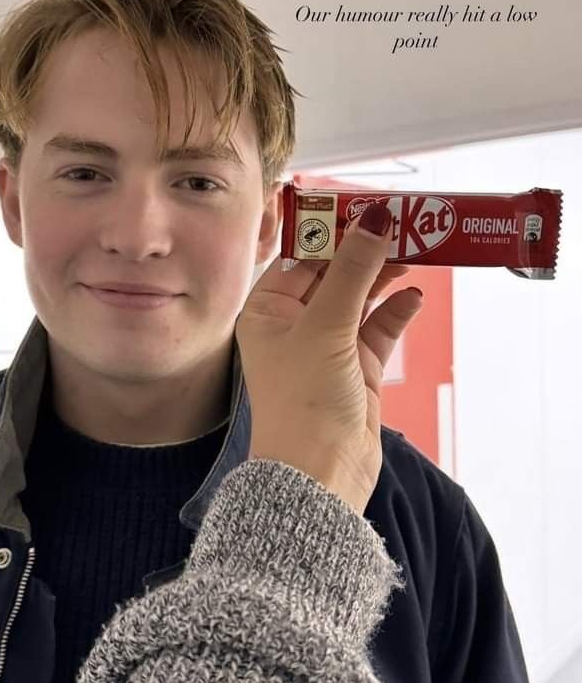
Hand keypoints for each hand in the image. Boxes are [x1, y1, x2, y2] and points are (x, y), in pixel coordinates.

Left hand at [235, 208, 423, 513]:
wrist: (319, 476)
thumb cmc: (302, 407)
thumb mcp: (327, 327)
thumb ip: (354, 271)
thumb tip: (373, 219)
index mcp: (268, 311)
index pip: (303, 255)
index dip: (334, 229)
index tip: (367, 206)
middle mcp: (294, 326)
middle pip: (335, 273)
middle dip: (366, 249)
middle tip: (403, 223)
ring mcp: (327, 348)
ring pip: (360, 297)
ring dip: (385, 274)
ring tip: (416, 250)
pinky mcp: (356, 370)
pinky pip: (379, 328)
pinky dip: (396, 310)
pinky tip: (413, 295)